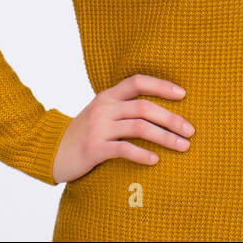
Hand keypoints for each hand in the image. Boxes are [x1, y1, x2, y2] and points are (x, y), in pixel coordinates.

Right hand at [52, 74, 193, 183]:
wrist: (51, 151)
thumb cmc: (84, 132)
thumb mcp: (101, 112)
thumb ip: (123, 106)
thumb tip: (160, 108)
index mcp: (107, 96)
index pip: (137, 81)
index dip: (161, 85)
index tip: (183, 94)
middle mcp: (104, 108)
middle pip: (144, 107)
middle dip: (171, 118)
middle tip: (190, 130)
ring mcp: (98, 128)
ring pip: (139, 128)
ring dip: (165, 137)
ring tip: (183, 146)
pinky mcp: (94, 148)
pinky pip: (124, 149)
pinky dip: (143, 154)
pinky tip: (156, 160)